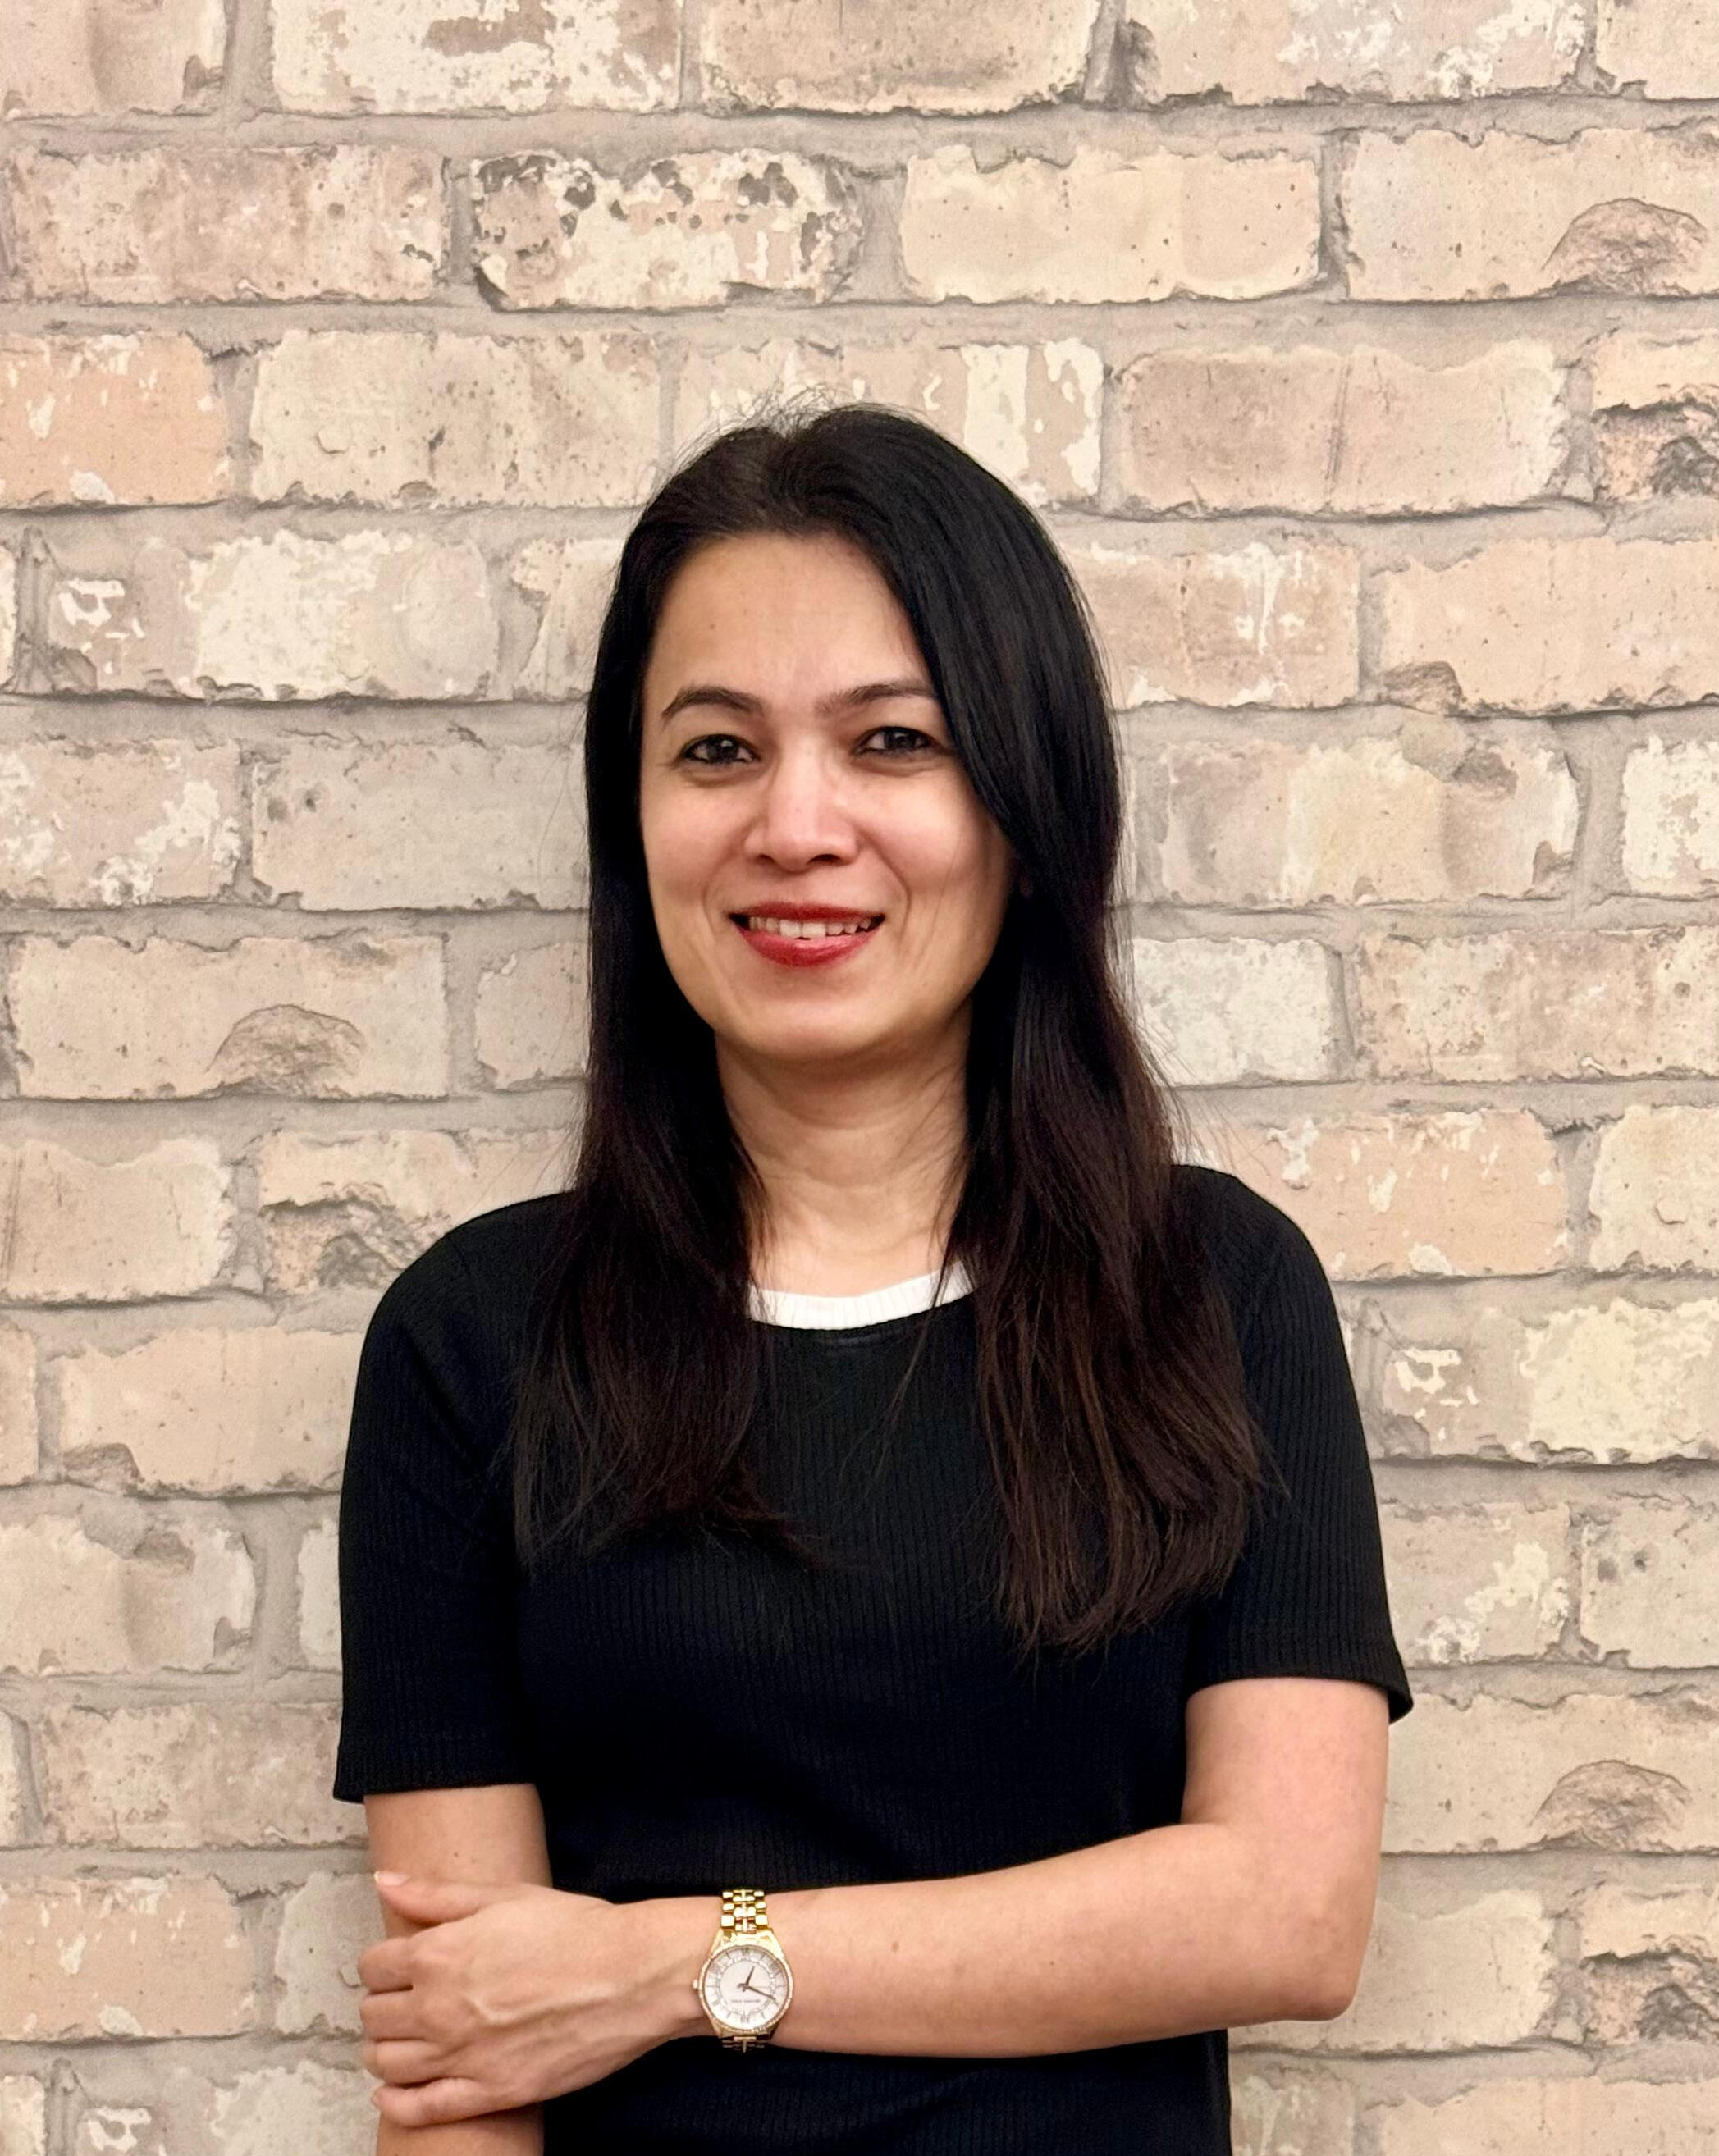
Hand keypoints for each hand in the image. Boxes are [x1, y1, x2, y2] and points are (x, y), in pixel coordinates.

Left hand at [358, 1873, 684, 2126]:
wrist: (632, 1975)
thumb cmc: (575, 1929)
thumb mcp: (504, 1896)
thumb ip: (435, 1894)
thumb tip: (385, 1880)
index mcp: (439, 1954)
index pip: (373, 1966)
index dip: (381, 1962)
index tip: (395, 1963)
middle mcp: (440, 2008)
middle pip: (375, 2016)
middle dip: (382, 2004)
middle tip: (401, 1998)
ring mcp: (463, 2056)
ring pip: (388, 2064)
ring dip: (383, 2051)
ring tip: (401, 2039)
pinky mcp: (491, 2093)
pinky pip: (421, 2109)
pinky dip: (396, 2103)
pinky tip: (391, 2093)